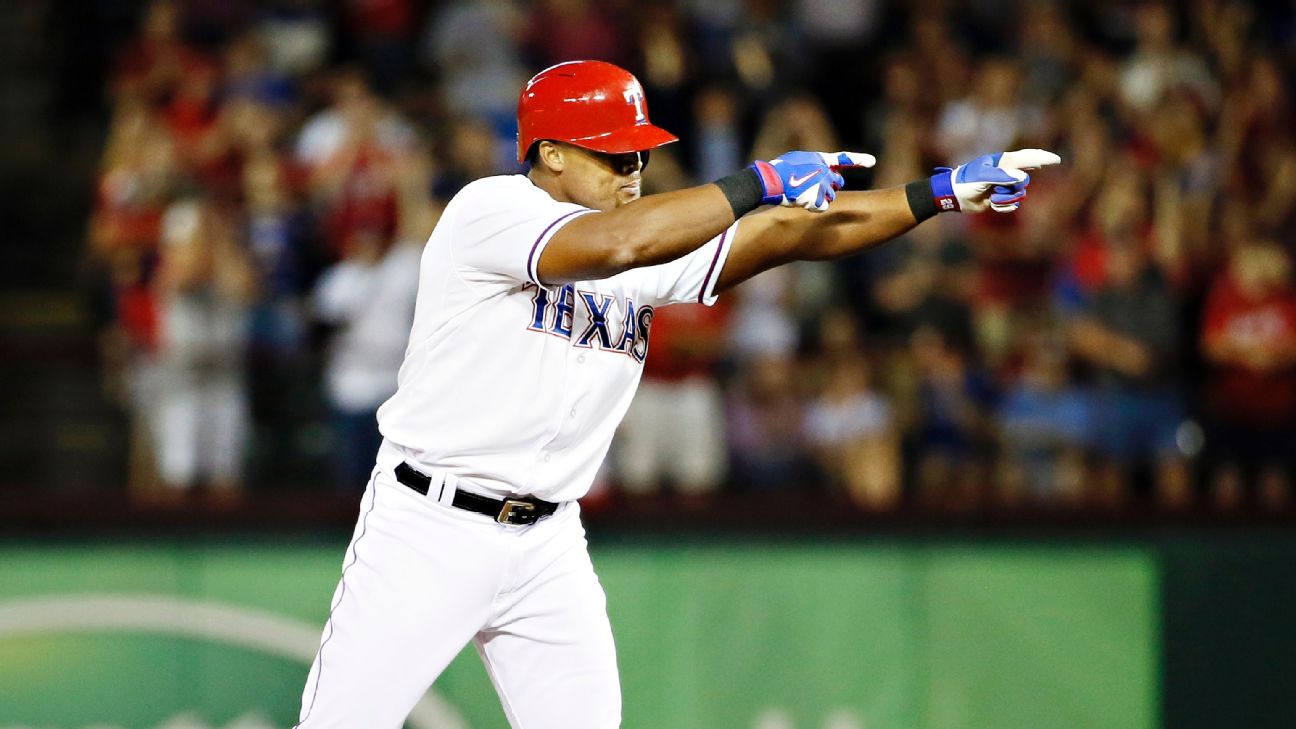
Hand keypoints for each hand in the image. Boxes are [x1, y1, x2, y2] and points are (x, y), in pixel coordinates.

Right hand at [751, 151, 875, 212]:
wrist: (770, 181)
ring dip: (821, 197)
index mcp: (820, 159)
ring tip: (803, 194)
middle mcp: (825, 172)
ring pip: (831, 197)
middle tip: (814, 187)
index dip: (859, 160)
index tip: (872, 161)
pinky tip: (802, 202)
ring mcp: (822, 186)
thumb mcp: (797, 160)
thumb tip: (819, 171)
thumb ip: (812, 164)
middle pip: (838, 182)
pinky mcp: (817, 200)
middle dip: (831, 186)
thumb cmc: (779, 170)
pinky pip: (823, 207)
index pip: (844, 159)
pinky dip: (814, 207)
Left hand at [931, 149, 1060, 212]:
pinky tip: (992, 205)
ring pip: (1019, 194)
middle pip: (1024, 181)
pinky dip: (1003, 206)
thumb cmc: (966, 182)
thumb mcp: (983, 177)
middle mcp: (1006, 173)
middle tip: (996, 189)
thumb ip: (1003, 176)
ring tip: (991, 197)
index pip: (1027, 158)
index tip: (1056, 160)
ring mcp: (1004, 186)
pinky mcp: (1000, 198)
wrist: (954, 196)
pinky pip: (1012, 204)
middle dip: (1012, 188)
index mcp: (1002, 162)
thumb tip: (1023, 178)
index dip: (1042, 158)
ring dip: (1006, 198)